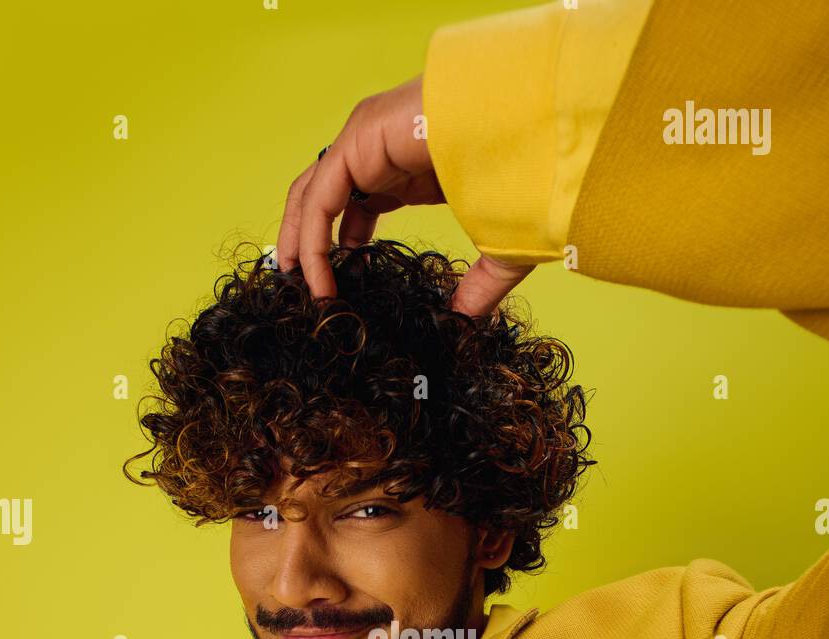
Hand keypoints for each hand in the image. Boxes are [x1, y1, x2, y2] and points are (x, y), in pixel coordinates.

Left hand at [276, 74, 535, 318]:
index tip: (341, 285)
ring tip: (296, 285)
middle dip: (309, 241)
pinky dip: (310, 239)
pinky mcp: (359, 140)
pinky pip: (320, 198)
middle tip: (306, 287)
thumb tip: (466, 321)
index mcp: (406, 166)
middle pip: (324, 197)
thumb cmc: (525, 173)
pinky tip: (315, 278)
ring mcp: (367, 140)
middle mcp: (379, 149)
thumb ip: (480, 285)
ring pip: (313, 194)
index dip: (342, 246)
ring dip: (299, 241)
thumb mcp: (499, 245)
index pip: (356, 203)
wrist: (531, 128)